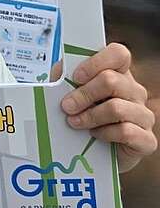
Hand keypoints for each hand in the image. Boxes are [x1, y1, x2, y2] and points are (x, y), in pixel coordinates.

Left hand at [61, 43, 156, 172]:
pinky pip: (126, 131)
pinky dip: (104, 133)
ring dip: (90, 115)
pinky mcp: (147, 140)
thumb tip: (61, 69)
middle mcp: (135, 92)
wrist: (93, 153)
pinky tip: (95, 135)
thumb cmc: (82, 115)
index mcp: (119, 74)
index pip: (118, 54)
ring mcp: (144, 115)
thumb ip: (64, 77)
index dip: (96, 62)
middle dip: (83, 94)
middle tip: (66, 106)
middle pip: (112, 81)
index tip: (76, 77)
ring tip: (74, 122)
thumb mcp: (68, 92)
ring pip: (117, 107)